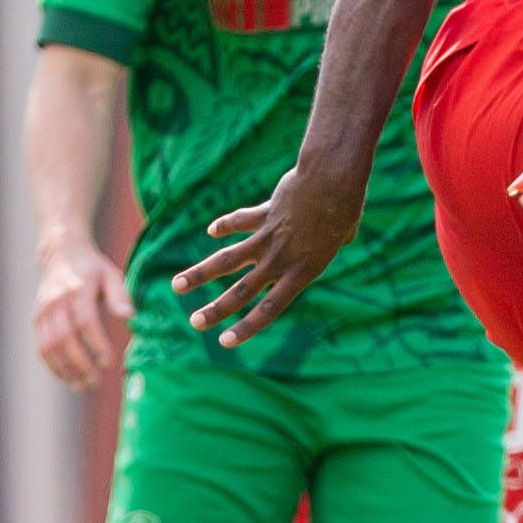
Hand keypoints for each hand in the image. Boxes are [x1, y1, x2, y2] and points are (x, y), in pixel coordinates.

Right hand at [33, 232, 134, 389]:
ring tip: (82, 386)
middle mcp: (56, 301)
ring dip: (65, 370)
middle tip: (96, 382)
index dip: (96, 344)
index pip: (85, 322)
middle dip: (80, 363)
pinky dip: (52, 366)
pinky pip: (41, 347)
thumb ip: (120, 295)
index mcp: (77, 289)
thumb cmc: (92, 268)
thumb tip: (129, 316)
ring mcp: (43, 311)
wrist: (60, 254)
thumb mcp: (111, 275)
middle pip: (64, 338)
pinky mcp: (36, 319)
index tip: (109, 362)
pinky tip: (67, 379)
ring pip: (49, 346)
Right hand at [177, 166, 365, 351]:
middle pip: (241, 291)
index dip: (246, 327)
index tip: (224, 342)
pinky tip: (212, 232)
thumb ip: (333, 244)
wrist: (330, 179)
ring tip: (177, 286)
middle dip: (215, 310)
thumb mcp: (344, 235)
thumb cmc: (345, 207)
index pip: (269, 309)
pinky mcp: (262, 214)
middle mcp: (280, 260)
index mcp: (302, 272)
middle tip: (195, 323)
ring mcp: (267, 238)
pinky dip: (224, 226)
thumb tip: (337, 239)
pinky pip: (238, 222)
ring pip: (226, 260)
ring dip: (199, 274)